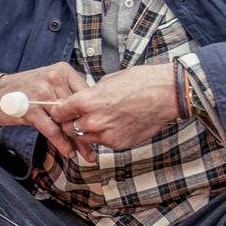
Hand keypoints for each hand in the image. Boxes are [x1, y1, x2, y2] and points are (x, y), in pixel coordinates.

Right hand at [0, 62, 94, 162]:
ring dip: (78, 141)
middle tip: (96, 147)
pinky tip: (69, 152)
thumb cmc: (23, 90)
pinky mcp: (31, 109)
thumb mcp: (48, 82)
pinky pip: (52, 130)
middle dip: (89, 131)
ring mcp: (42, 94)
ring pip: (67, 122)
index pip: (86, 94)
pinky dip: (62, 144)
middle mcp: (54, 79)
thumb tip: (93, 110)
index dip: (95, 114)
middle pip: (79, 110)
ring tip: (87, 154)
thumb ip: (68, 91)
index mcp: (62, 71)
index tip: (102, 128)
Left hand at [49, 63, 178, 152]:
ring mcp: (105, 135)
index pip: (58, 112)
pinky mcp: (118, 144)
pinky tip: (114, 125)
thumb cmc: (140, 82)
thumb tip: (82, 101)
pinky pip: (102, 142)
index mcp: (86, 101)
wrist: (166, 95)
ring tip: (99, 120)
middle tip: (77, 117)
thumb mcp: (108, 82)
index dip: (59, 111)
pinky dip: (103, 136)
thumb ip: (90, 95)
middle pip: (68, 128)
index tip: (62, 110)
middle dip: (70, 123)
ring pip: (84, 138)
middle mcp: (93, 121)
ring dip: (86, 131)